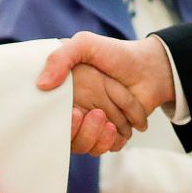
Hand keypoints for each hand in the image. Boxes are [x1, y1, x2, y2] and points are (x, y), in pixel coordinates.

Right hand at [37, 33, 174, 152]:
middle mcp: (75, 110)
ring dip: (100, 138)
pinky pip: (107, 148)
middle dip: (84, 133)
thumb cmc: (116, 53)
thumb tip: (42, 84)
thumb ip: (61, 57)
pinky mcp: (112, 132)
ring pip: (87, 147)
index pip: (50, 121)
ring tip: (111, 124)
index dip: (62, 124)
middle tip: (98, 115)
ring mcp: (93, 123)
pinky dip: (114, 142)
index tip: (75, 113)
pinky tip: (123, 128)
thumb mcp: (85, 44)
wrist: (150, 66)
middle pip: (70, 139)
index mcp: (63, 94)